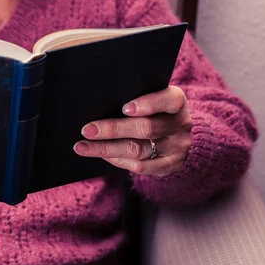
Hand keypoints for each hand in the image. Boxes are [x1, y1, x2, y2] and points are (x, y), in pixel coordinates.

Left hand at [74, 85, 191, 176]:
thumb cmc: (154, 110)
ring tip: (83, 146)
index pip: (168, 100)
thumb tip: (97, 103)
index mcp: (177, 102)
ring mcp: (177, 148)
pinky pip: (140, 166)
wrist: (177, 135)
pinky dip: (117, 159)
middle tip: (87, 130)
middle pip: (146, 128)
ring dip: (106, 149)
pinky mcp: (169, 166)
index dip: (148, 104)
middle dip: (113, 129)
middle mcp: (181, 125)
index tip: (125, 108)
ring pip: (138, 150)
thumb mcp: (153, 98)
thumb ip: (134, 98)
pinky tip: (100, 154)